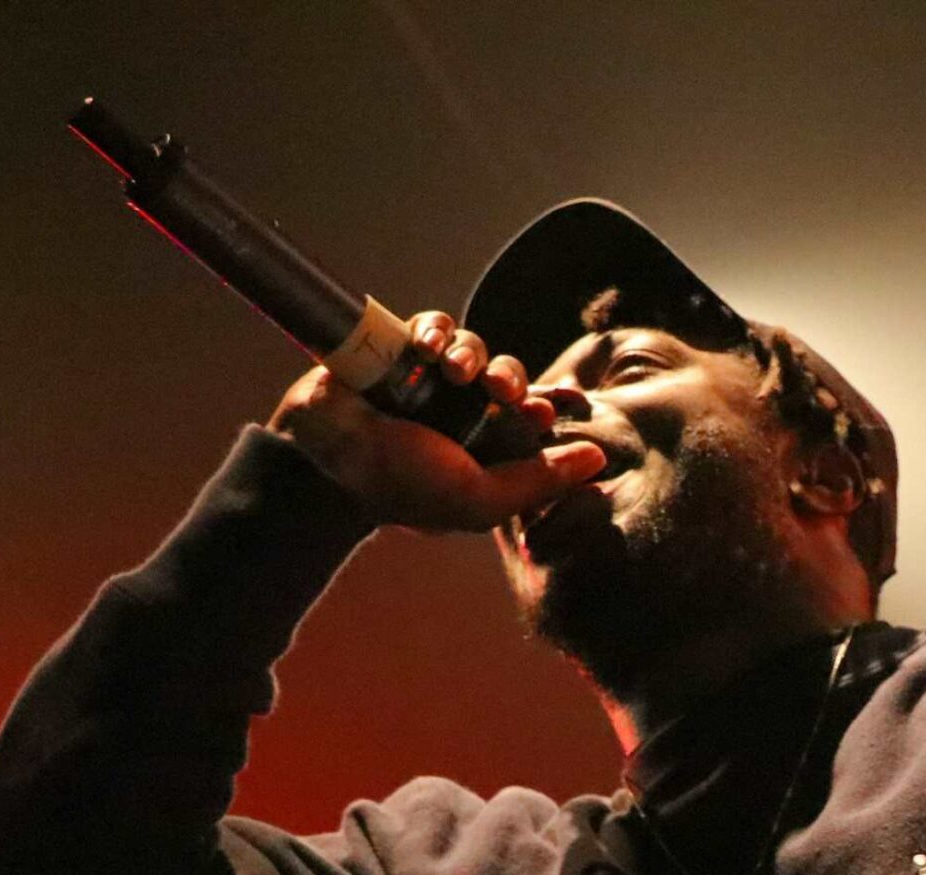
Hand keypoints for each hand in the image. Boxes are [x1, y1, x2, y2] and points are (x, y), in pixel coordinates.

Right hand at [266, 310, 605, 532]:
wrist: (325, 455)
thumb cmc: (401, 486)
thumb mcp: (479, 498)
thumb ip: (540, 481)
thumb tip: (600, 459)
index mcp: (488, 451)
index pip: (535, 421)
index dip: (547, 408)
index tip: (546, 409)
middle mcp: (464, 415)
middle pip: (512, 376)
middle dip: (511, 377)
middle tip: (497, 389)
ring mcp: (431, 381)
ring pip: (477, 347)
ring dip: (473, 353)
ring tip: (452, 370)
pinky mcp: (400, 349)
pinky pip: (436, 326)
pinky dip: (437, 331)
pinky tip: (425, 349)